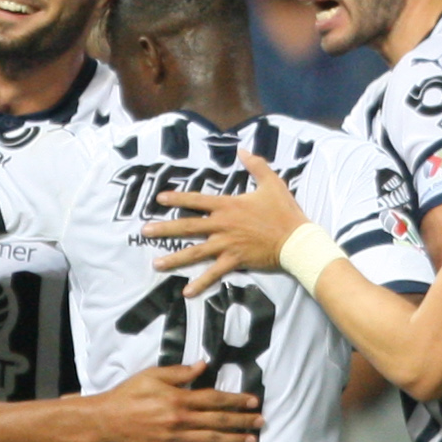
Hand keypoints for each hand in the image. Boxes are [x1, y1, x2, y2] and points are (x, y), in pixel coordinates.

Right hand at [94, 362, 263, 441]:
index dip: (236, 400)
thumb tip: (203, 365)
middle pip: (218, 421)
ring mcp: (175, 439)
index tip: (253, 401)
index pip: (214, 399)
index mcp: (178, 399)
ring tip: (252, 441)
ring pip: (211, 440)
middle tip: (261, 422)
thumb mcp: (152, 375)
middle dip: (242, 421)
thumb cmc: (128, 394)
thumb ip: (179, 372)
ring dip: (234, 440)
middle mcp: (180, 420)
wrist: (105, 421)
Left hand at [145, 152, 312, 296]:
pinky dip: (201, 283)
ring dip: (174, 258)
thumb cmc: (284, 211)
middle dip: (164, 229)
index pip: (197, 200)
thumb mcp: (272, 182)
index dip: (177, 198)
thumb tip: (243, 150)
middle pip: (187, 227)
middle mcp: (222, 225)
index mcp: (228, 205)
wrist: (296, 239)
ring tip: (156, 263)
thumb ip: (255, 165)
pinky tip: (186, 291)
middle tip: (145, 231)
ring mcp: (227, 244)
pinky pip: (214, 273)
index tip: (160, 198)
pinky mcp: (235, 261)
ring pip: (195, 252)